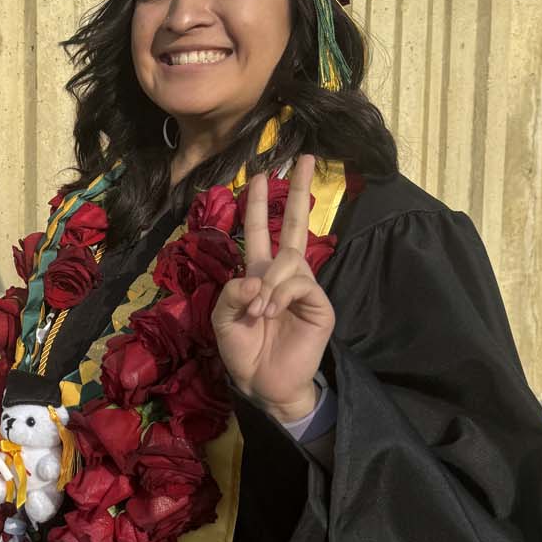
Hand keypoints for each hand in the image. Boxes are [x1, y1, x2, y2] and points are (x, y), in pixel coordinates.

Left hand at [211, 155, 334, 423]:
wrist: (263, 383)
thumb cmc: (243, 350)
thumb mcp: (223, 319)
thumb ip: (231, 293)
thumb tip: (253, 278)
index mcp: (259, 272)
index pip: (262, 230)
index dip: (260, 204)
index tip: (261, 175)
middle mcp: (284, 274)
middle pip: (294, 224)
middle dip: (297, 190)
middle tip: (303, 157)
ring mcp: (304, 287)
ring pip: (289, 261)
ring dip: (269, 283)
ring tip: (258, 311)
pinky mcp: (318, 305)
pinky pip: (299, 283)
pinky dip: (280, 295)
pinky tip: (270, 312)